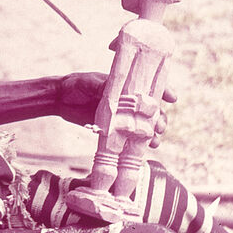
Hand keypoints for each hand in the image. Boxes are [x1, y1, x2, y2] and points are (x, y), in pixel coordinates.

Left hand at [56, 73, 176, 140]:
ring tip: (154, 141)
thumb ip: (103, 87)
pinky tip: (145, 149)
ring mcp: (122, 115)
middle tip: (160, 126)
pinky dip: (139, 143)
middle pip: (151, 110)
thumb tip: (115, 92)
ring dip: (153, 133)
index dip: (163, 91)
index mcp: (125, 85)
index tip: (172, 98)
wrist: (60, 99)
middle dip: (160, 118)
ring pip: (144, 125)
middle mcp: (127, 100)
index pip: (149, 86)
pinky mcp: (114, 128)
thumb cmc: (76, 85)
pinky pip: (131, 137)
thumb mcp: (90, 83)